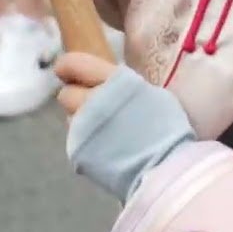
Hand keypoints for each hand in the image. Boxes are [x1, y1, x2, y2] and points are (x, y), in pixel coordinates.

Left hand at [57, 53, 196, 201]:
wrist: (164, 167)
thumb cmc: (166, 128)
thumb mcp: (149, 93)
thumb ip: (122, 85)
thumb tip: (107, 83)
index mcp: (113, 81)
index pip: (74, 64)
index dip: (69, 67)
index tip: (69, 72)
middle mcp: (93, 100)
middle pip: (66, 94)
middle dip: (77, 98)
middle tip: (95, 107)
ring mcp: (82, 128)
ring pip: (71, 118)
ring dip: (83, 121)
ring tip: (104, 131)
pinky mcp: (77, 151)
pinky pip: (76, 141)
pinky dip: (87, 143)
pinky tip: (105, 149)